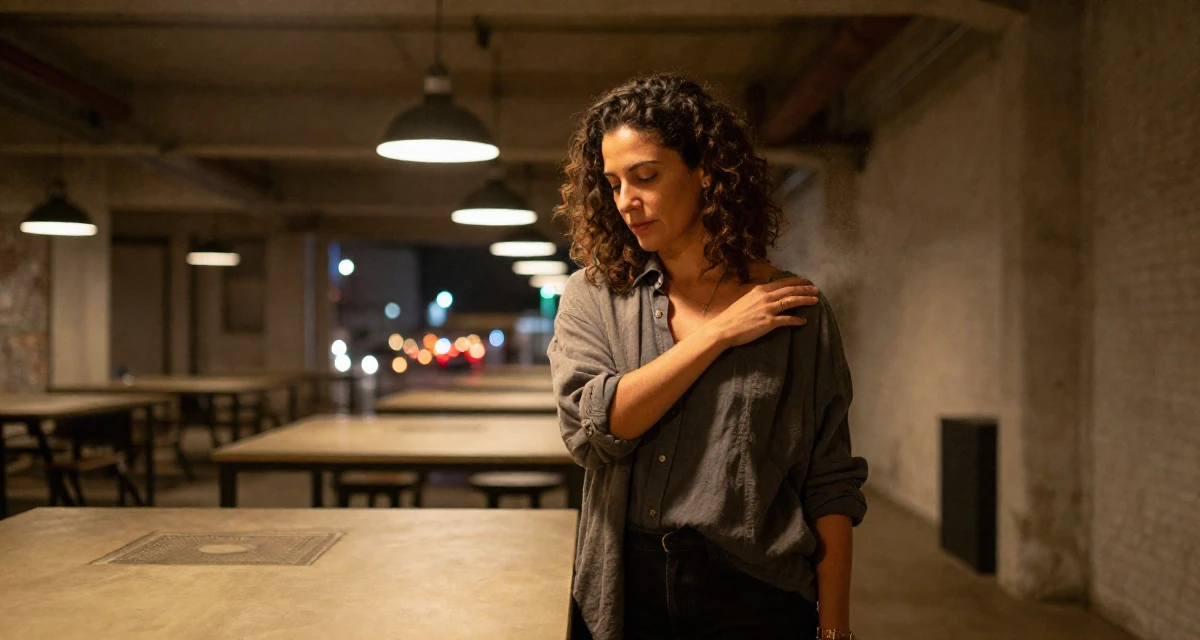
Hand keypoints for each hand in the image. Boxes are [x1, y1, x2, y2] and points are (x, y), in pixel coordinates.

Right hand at [703, 276, 818, 348]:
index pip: (782, 283)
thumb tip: (767, 295)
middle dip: (805, 289)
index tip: (805, 281)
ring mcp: (768, 309)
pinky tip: (804, 321)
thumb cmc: (732, 316)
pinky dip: (797, 320)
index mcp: (759, 290)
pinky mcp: (769, 322)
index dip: (795, 281)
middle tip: (816, 289)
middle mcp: (766, 297)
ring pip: (791, 301)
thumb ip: (757, 297)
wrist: (724, 328)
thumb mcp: (745, 300)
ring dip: (805, 300)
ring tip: (815, 301)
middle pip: (790, 290)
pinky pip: (787, 320)